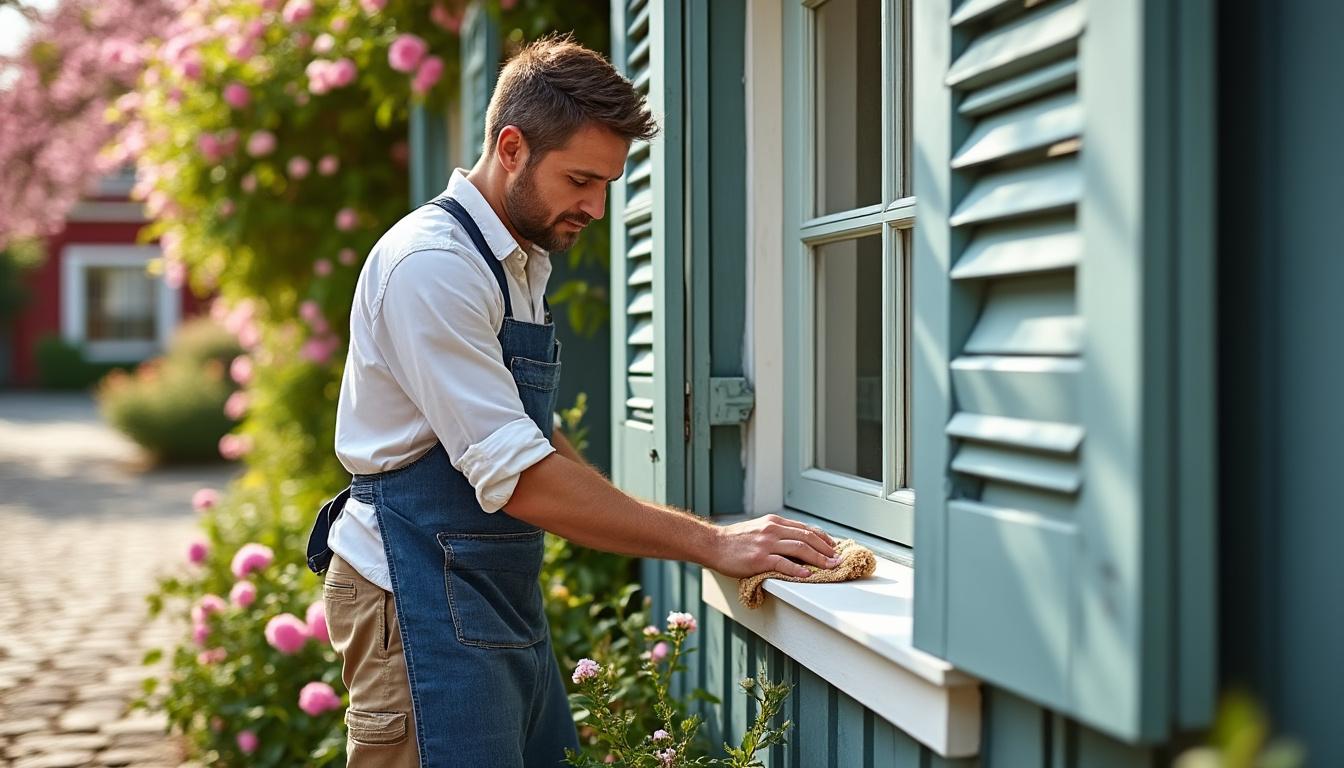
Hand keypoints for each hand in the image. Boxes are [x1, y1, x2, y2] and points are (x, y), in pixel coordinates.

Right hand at [706, 514, 839, 578]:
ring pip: (800, 549)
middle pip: (807, 537)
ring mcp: (766, 544)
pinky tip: (807, 574)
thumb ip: (777, 533)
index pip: (806, 528)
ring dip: (819, 558)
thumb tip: (797, 543)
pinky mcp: (759, 559)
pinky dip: (797, 569)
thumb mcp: (759, 529)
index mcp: (774, 522)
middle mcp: (773, 530)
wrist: (713, 544)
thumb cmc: (735, 540)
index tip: (834, 547)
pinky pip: (783, 563)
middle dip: (826, 549)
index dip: (823, 538)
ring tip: (830, 566)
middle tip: (838, 559)